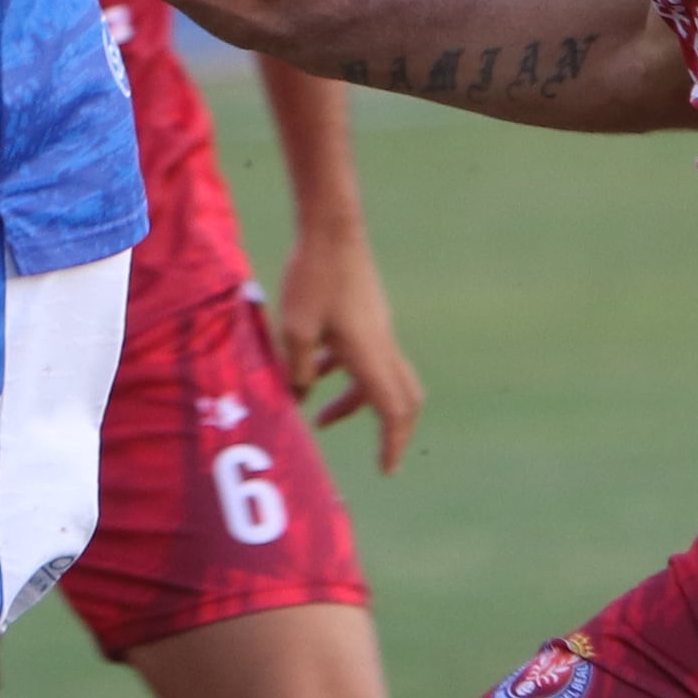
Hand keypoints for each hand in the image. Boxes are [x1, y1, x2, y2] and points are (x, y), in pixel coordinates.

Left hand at [270, 226, 423, 474]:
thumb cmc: (312, 278)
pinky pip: (366, 355)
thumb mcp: (294, 331)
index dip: (392, 444)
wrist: (332, 228)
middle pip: (403, 399)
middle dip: (392, 430)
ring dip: (356, 401)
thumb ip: (296, 371)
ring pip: (381, 377)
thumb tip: (298, 398)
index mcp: (370, 355)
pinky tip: (311, 369)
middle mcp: (383, 345)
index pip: (393, 412)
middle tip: (379, 453)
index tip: (387, 469)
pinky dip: (346, 372)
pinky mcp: (368, 314)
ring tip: (318, 416)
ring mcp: (379, 328)